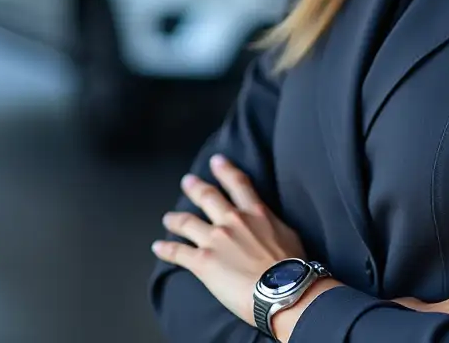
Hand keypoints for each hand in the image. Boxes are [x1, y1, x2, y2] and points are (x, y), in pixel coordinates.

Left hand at [152, 154, 305, 324]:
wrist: (281, 288)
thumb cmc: (291, 265)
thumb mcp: (287, 233)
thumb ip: (272, 224)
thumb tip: (269, 225)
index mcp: (255, 212)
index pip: (238, 183)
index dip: (225, 170)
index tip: (217, 161)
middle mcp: (232, 220)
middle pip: (208, 197)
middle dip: (195, 187)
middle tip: (187, 181)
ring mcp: (215, 239)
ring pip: (188, 222)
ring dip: (175, 219)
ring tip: (168, 217)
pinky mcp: (203, 261)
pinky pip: (178, 252)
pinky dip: (166, 249)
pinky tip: (157, 247)